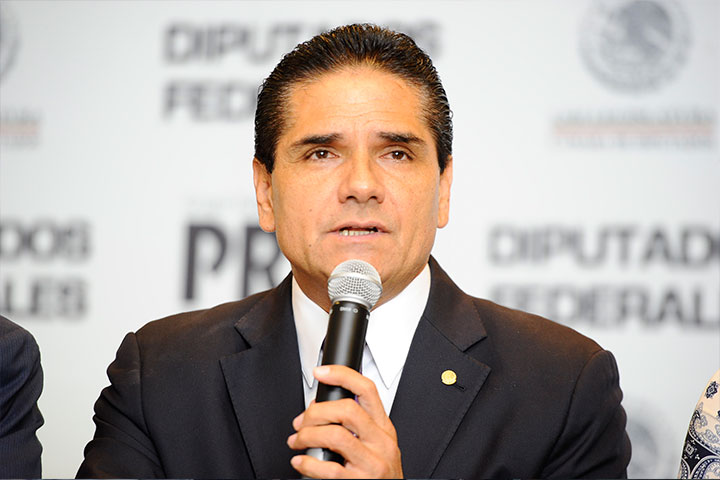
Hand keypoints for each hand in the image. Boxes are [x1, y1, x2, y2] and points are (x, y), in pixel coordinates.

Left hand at [287, 365, 403, 478]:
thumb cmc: (378, 476)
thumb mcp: (375, 445)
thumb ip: (355, 426)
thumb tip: (320, 408)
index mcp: (384, 428)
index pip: (367, 390)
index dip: (342, 375)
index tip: (321, 372)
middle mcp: (381, 443)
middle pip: (347, 409)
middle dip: (316, 412)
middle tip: (302, 423)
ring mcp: (373, 463)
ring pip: (335, 435)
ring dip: (308, 436)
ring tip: (298, 441)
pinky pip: (329, 468)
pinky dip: (307, 463)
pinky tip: (301, 462)